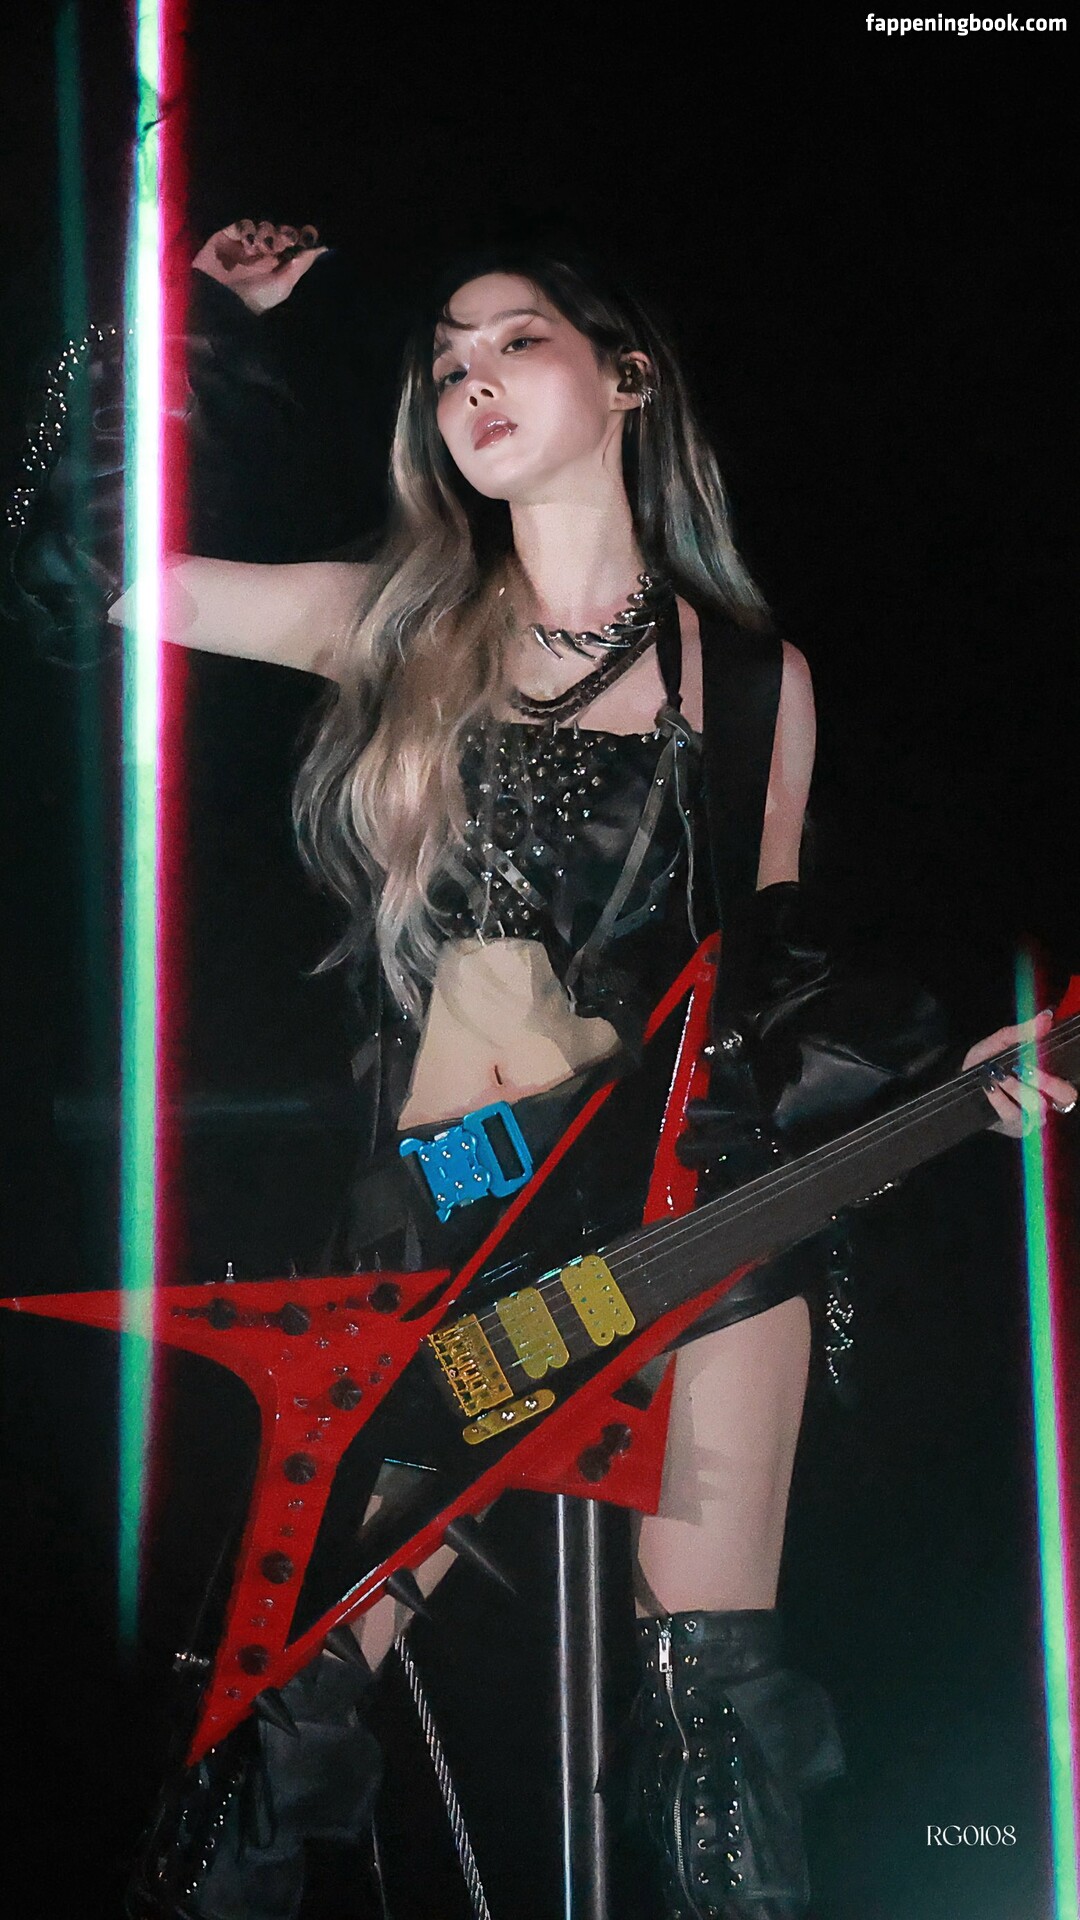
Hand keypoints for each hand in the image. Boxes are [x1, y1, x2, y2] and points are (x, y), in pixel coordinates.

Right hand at [191, 219, 328, 312]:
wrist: (219, 303)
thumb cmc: (254, 300)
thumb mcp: (283, 285)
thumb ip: (301, 265)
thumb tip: (323, 248)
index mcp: (278, 264)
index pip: (293, 242)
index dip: (300, 237)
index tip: (308, 235)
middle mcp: (263, 252)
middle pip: (279, 231)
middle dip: (284, 234)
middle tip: (285, 241)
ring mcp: (245, 244)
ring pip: (262, 226)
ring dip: (266, 234)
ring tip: (263, 248)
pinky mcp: (227, 237)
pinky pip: (242, 226)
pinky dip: (248, 231)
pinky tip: (248, 245)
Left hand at [961, 1010, 1076, 1137]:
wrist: (960, 1084)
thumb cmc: (987, 1063)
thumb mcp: (1000, 1044)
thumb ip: (1023, 1033)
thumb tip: (1046, 1016)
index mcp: (1051, 1077)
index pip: (1069, 1080)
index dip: (1058, 1073)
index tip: (1039, 1055)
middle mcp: (1049, 1099)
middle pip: (1065, 1096)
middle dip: (1046, 1081)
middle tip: (1023, 1068)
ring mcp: (1034, 1116)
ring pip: (1038, 1106)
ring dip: (1017, 1088)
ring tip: (999, 1075)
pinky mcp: (1015, 1127)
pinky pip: (1013, 1115)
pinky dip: (1000, 1099)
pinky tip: (989, 1087)